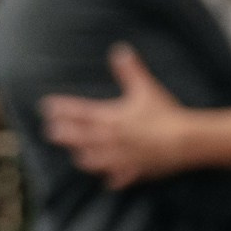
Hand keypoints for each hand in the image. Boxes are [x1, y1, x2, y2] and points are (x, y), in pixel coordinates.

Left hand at [40, 45, 190, 189]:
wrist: (185, 141)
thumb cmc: (165, 114)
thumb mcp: (146, 88)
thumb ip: (130, 70)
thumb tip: (119, 50)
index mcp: (111, 118)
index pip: (79, 113)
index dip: (62, 109)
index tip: (46, 107)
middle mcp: (110, 140)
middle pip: (80, 138)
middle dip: (63, 134)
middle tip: (49, 132)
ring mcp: (120, 158)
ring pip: (93, 161)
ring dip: (81, 157)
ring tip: (75, 155)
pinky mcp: (133, 171)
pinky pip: (117, 178)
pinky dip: (111, 179)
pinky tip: (107, 181)